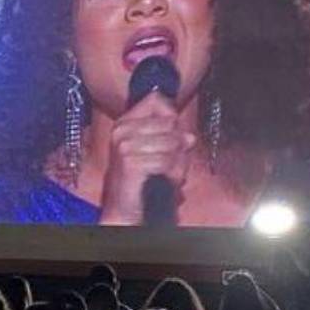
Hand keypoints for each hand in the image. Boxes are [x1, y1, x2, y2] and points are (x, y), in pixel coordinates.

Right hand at [98, 92, 195, 224]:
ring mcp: (124, 146)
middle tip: (168, 162)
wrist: (125, 210)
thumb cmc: (139, 182)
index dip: (172, 117)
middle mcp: (121, 131)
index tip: (171, 133)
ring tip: (166, 173)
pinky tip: (164, 180)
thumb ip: (171, 137)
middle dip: (177, 144)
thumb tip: (188, 136)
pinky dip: (173, 173)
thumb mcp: (154, 153)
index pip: (157, 100)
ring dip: (177, 161)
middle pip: (170, 122)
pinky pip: (168, 160)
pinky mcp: (130, 162)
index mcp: (124, 123)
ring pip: (173, 142)